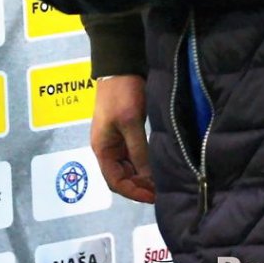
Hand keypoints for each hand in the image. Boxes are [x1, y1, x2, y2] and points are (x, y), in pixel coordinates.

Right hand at [91, 74, 155, 203]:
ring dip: (143, 175)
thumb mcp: (130, 123)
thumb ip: (139, 151)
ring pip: (129, 167)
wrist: (120, 66)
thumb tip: (150, 178)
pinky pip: (134, 155)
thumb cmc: (121, 94)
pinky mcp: (126, 131)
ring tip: (161, 180)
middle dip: (140, 185)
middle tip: (161, 190)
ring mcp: (116, 140)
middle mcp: (107, 148)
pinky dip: (145, 163)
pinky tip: (157, 165)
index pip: (115, 181)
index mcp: (102, 148)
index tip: (153, 196)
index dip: (133, 192)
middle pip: (122, 176)